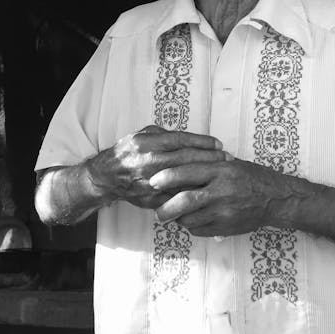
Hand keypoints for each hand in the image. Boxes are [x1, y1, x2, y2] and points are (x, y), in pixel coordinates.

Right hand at [87, 125, 225, 209]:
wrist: (106, 176)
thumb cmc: (127, 152)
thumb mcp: (142, 135)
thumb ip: (164, 134)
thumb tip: (189, 137)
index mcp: (148, 143)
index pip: (181, 140)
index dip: (202, 142)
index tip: (219, 144)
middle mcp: (149, 162)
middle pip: (186, 159)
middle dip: (210, 159)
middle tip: (228, 158)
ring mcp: (150, 182)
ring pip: (184, 179)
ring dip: (205, 176)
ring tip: (222, 174)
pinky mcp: (151, 198)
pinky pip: (176, 196)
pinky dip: (192, 194)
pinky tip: (206, 191)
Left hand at [150, 158, 290, 235]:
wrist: (276, 199)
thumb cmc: (251, 177)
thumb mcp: (230, 164)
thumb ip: (206, 164)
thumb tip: (176, 164)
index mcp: (221, 170)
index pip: (187, 172)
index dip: (167, 177)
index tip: (153, 182)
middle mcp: (222, 190)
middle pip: (185, 200)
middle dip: (165, 208)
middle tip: (157, 211)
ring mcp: (224, 211)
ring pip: (190, 219)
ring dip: (177, 219)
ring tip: (173, 216)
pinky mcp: (226, 226)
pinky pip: (199, 230)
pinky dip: (191, 227)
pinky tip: (191, 221)